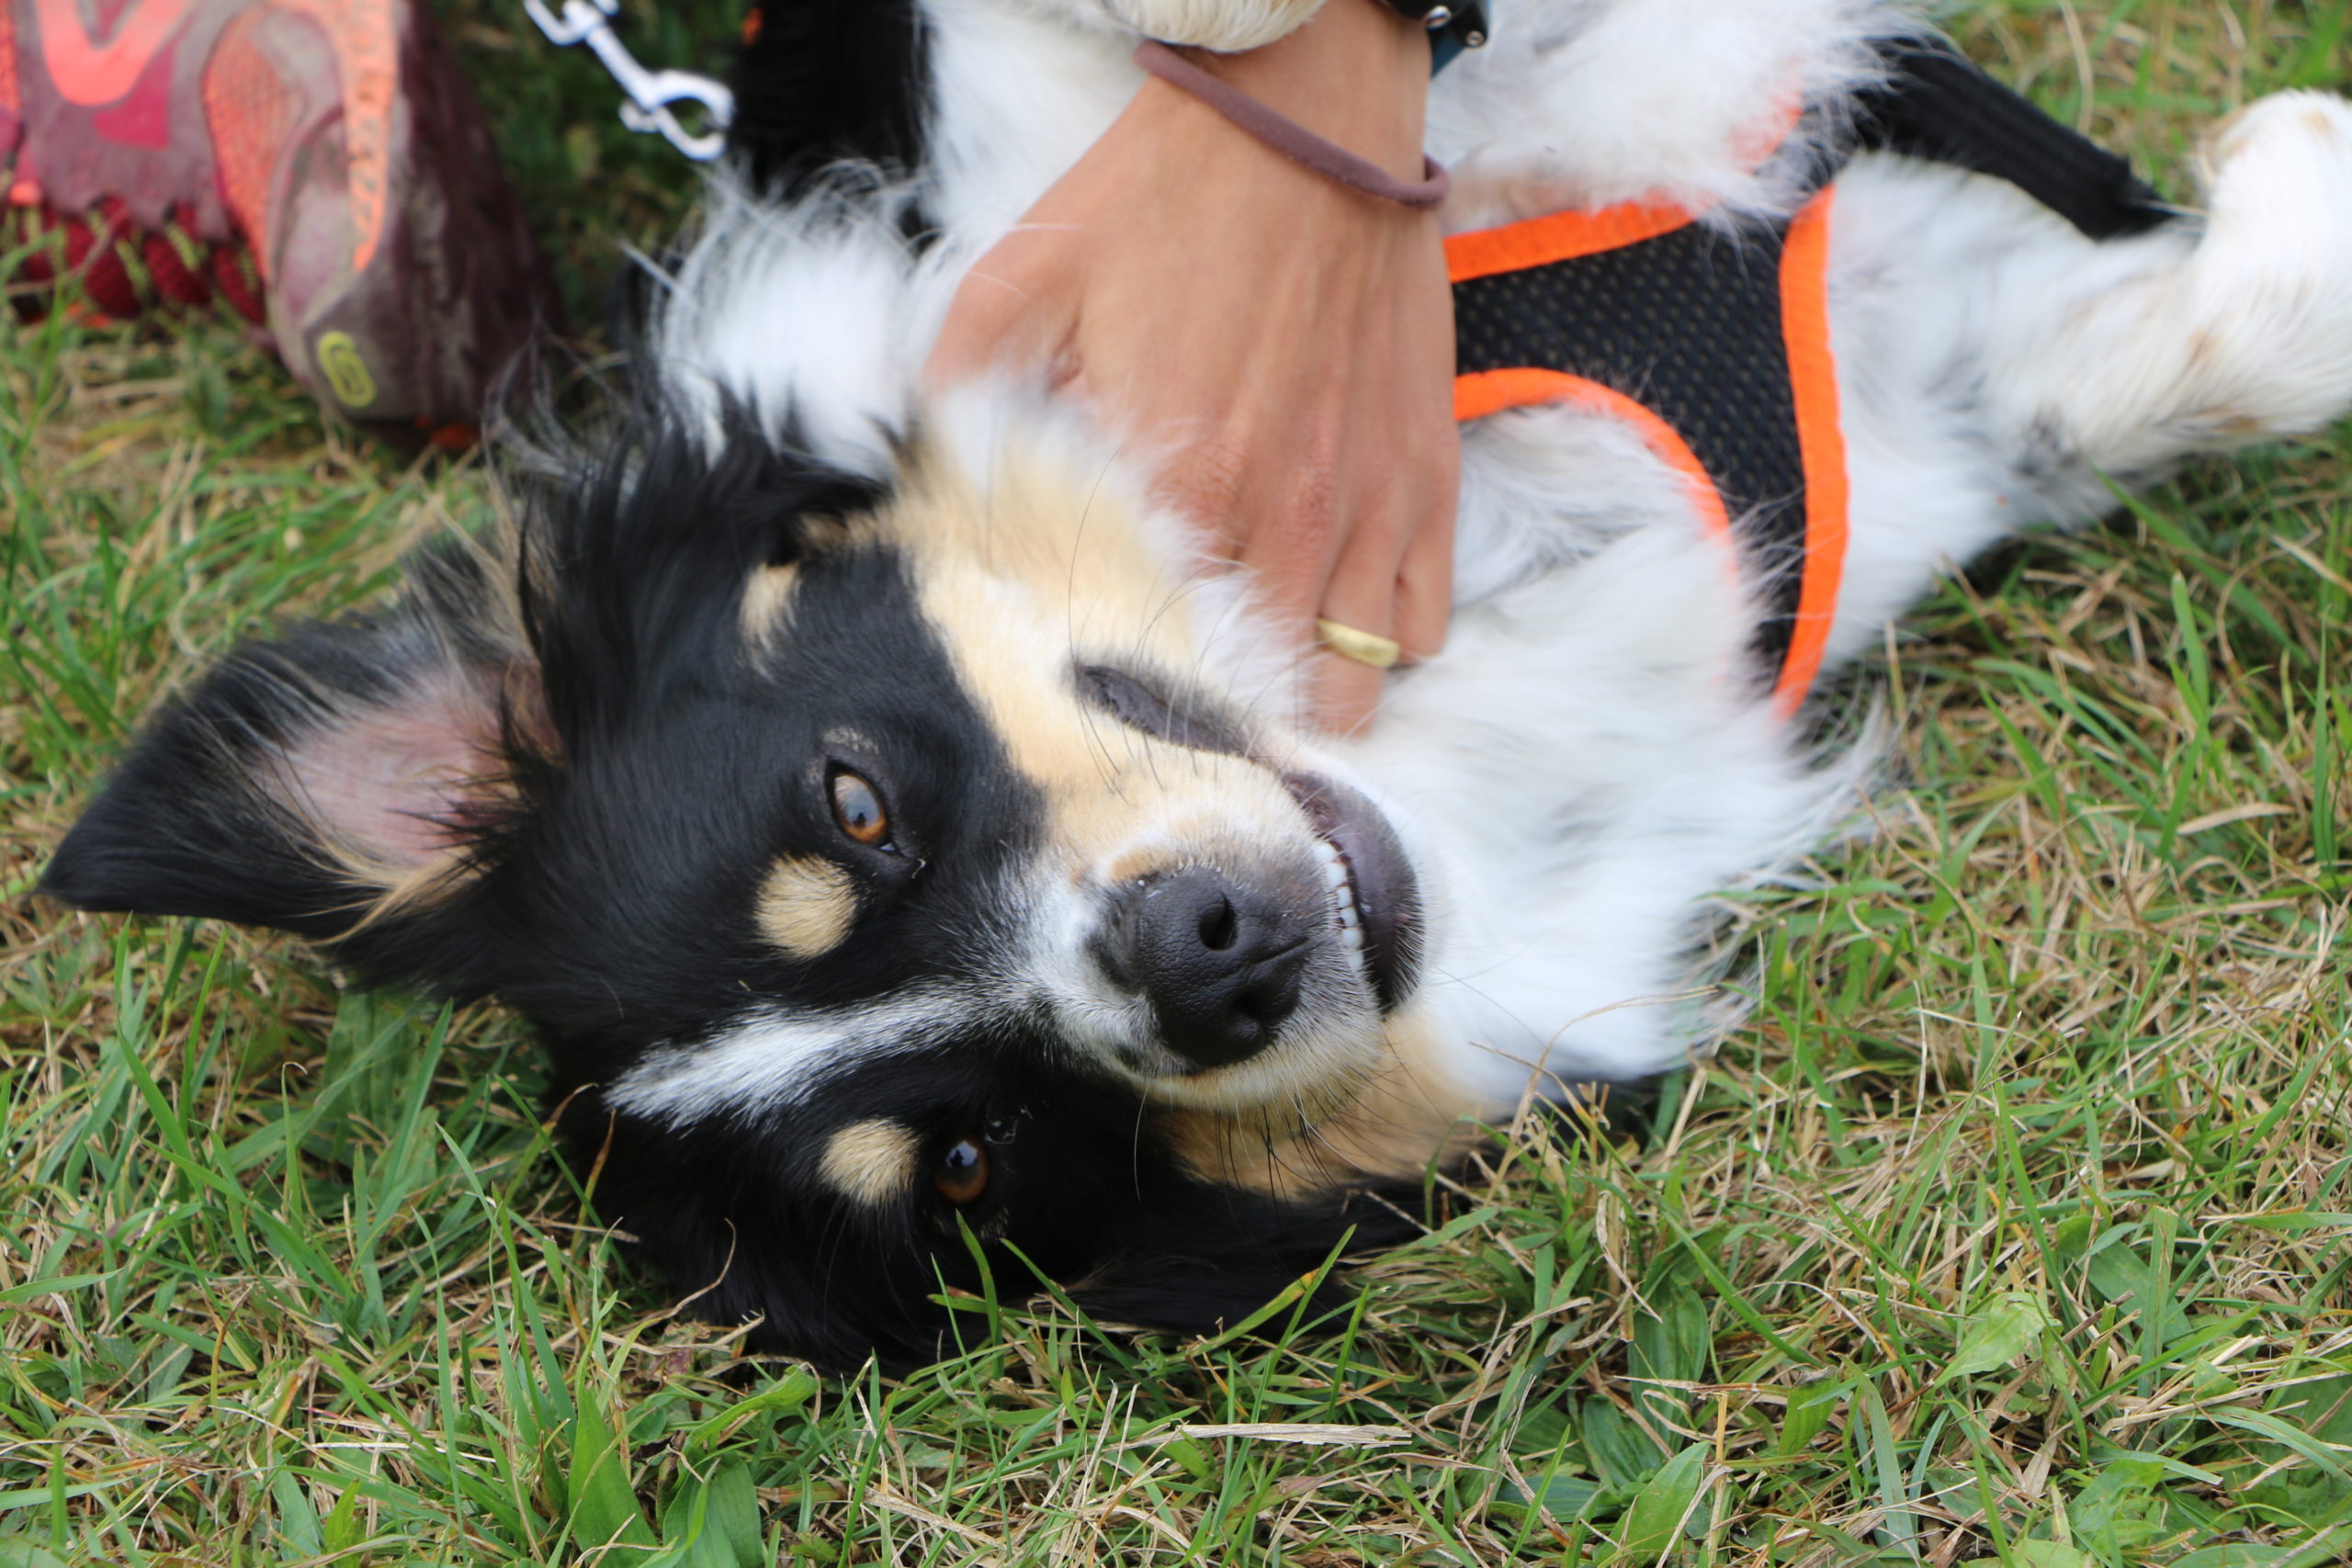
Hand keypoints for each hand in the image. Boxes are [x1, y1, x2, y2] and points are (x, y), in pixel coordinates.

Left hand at [926, 0, 1457, 732]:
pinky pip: (1423, 624)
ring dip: (1309, 693)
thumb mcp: (1022, 283)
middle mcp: (1283, 521)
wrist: (1307, 120)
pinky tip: (1337, 605)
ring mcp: (1366, 509)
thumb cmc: (1164, 200)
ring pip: (1355, 689)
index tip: (1108, 710)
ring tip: (1265, 663)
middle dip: (1220, 721)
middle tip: (1186, 700)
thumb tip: (912, 490)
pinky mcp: (1428, 479)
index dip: (1132, 705)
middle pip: (1261, 705)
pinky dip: (1384, 637)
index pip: (1160, 667)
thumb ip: (959, 400)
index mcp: (1181, 490)